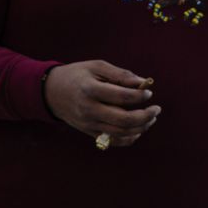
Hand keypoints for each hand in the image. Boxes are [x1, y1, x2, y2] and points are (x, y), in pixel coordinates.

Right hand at [44, 60, 158, 146]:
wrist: (51, 92)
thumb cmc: (78, 75)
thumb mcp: (96, 67)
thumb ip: (120, 74)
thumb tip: (143, 82)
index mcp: (90, 90)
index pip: (121, 96)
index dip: (139, 95)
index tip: (148, 91)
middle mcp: (89, 109)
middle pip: (123, 120)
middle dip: (145, 115)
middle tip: (157, 109)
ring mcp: (89, 124)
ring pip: (121, 133)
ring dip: (141, 127)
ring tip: (151, 117)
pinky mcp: (89, 132)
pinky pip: (113, 141)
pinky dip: (129, 138)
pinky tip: (139, 129)